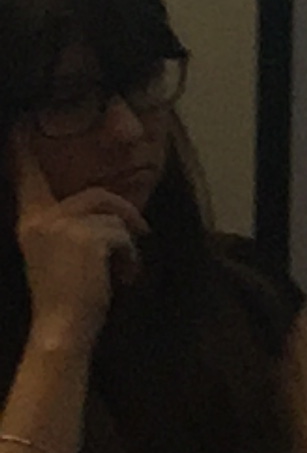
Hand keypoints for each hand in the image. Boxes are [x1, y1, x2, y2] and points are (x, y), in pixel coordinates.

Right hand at [11, 125, 142, 352]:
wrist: (62, 328)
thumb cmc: (65, 296)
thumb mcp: (58, 254)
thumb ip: (68, 227)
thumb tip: (108, 212)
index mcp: (30, 221)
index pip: (27, 177)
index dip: (23, 151)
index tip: (20, 124)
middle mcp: (41, 219)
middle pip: (96, 196)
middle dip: (125, 214)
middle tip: (140, 236)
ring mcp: (63, 227)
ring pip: (113, 217)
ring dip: (128, 242)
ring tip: (123, 269)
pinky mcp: (87, 237)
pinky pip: (123, 234)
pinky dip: (131, 256)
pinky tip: (123, 277)